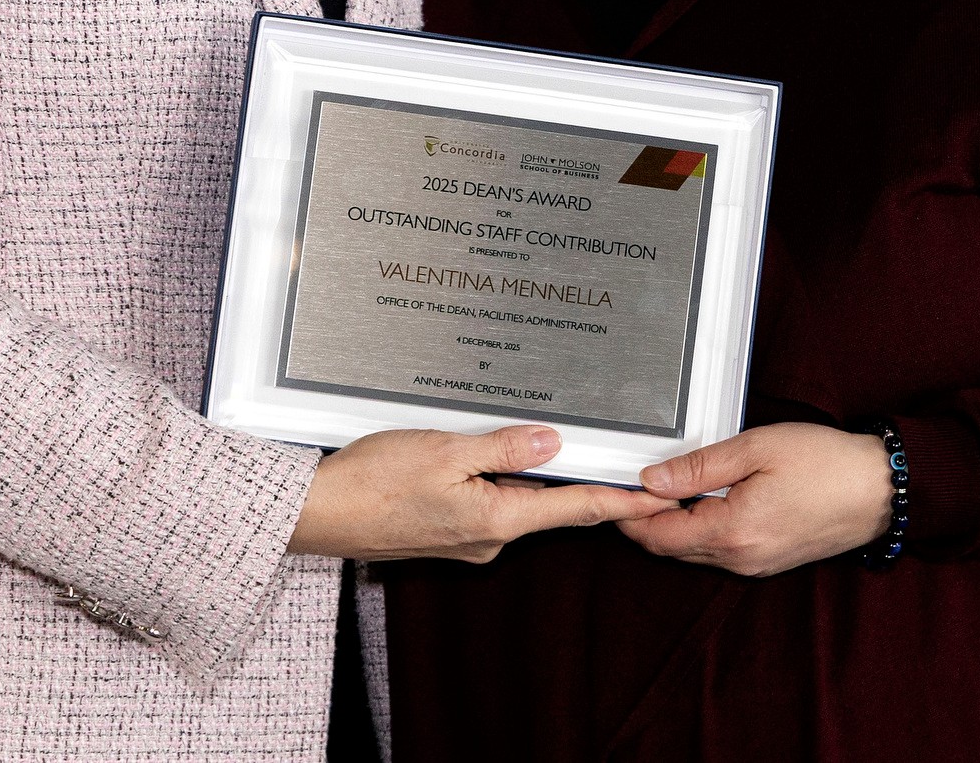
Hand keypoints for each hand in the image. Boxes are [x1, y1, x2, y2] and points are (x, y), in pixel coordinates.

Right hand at [288, 425, 677, 563]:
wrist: (321, 513)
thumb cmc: (373, 482)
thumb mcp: (445, 450)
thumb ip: (504, 447)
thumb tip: (554, 442)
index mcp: (496, 520)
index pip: (575, 509)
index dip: (620, 501)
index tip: (658, 499)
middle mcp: (488, 538)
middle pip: (550, 505)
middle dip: (581, 481)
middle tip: (617, 455)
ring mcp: (468, 538)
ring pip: (516, 500)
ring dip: (534, 475)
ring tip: (552, 441)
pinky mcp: (447, 531)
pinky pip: (488, 502)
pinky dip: (500, 479)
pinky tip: (490, 454)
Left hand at [617, 423, 891, 576]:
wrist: (879, 490)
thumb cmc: (825, 464)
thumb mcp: (755, 448)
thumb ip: (699, 467)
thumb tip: (652, 479)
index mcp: (732, 532)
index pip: (659, 536)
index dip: (628, 514)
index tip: (612, 488)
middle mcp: (741, 558)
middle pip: (671, 548)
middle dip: (644, 519)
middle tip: (628, 481)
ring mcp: (756, 564)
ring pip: (693, 551)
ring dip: (670, 524)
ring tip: (658, 485)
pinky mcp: (768, 561)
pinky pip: (718, 551)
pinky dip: (697, 529)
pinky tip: (697, 499)